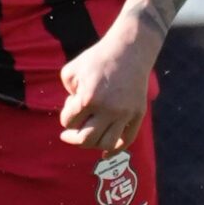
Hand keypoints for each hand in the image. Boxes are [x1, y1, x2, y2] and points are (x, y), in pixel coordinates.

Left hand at [60, 17, 156, 153]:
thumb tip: (74, 113)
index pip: (68, 121)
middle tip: (67, 135)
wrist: (129, 50)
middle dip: (73, 138)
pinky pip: (127, 140)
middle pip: (86, 139)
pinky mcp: (138, 115)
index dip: (66, 117)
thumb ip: (67, 93)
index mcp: (88, 98)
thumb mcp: (72, 71)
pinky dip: (115, 151)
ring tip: (86, 137)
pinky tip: (105, 154)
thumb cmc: (97, 59)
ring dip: (92, 144)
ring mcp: (125, 114)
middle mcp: (108, 110)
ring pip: (106, 144)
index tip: (70, 107)